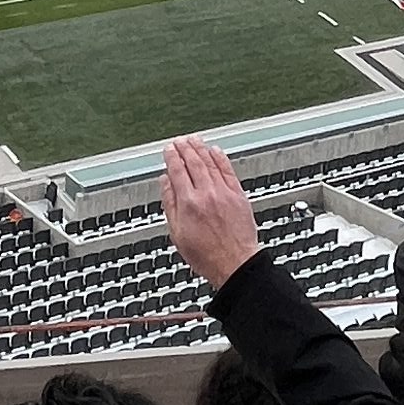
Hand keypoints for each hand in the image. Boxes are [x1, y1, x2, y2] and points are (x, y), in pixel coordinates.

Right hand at [161, 135, 262, 290]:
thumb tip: (165, 183)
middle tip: (179, 141)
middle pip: (194, 162)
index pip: (177, 171)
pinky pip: (228, 170)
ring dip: (201, 148)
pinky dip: (220, 158)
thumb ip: (170, 204)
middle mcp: (206, 194)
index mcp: (189, 203)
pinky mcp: (238, 195)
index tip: (168, 150)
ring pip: (210, 162)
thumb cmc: (207, 255)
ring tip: (194, 140)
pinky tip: (215, 150)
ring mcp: (224, 193)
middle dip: (185, 148)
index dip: (172, 157)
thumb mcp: (177, 233)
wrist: (235, 264)